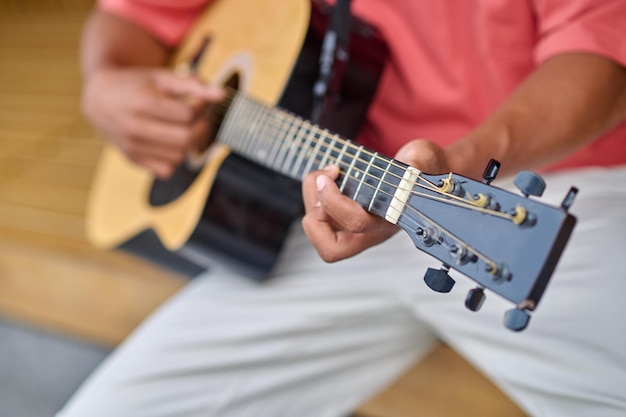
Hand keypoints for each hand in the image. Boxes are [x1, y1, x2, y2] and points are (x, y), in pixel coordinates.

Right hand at [82, 68, 223, 177]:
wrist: (99, 98)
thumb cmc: (135, 85)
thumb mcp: (162, 77)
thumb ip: (193, 84)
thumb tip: (221, 94)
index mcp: (143, 103)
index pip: (187, 114)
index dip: (200, 107)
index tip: (199, 103)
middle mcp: (135, 127)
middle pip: (186, 138)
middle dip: (201, 129)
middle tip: (200, 120)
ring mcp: (133, 146)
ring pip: (179, 156)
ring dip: (188, 144)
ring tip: (182, 128)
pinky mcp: (132, 160)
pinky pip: (167, 170)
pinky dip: (174, 159)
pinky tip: (169, 143)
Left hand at [301, 139, 450, 261]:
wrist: (420, 171)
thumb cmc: (420, 168)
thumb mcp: (424, 157)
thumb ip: (419, 160)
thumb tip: (411, 163)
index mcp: (389, 220)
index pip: (356, 224)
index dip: (334, 200)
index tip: (334, 173)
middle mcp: (369, 231)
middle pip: (330, 249)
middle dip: (315, 217)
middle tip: (322, 187)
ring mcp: (352, 228)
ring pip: (317, 231)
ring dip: (310, 198)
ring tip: (326, 174)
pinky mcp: (341, 218)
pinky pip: (315, 218)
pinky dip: (312, 195)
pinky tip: (327, 177)